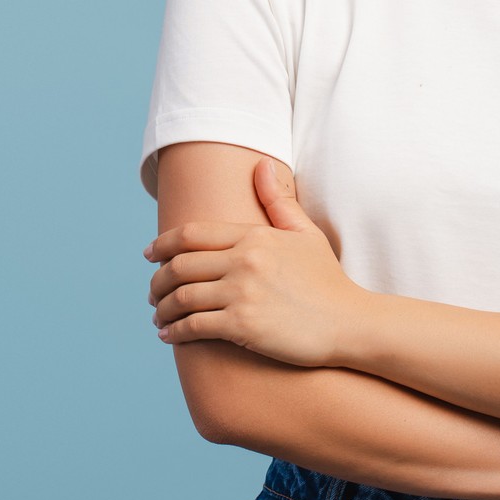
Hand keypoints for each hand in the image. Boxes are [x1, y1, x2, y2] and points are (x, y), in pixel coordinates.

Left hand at [144, 156, 367, 367]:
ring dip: (162, 307)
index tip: (149, 254)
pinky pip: (193, 326)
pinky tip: (169, 335)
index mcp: (254, 236)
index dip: (162, 244)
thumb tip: (261, 164)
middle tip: (152, 291)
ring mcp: (242, 293)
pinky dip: (174, 331)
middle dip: (158, 279)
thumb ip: (279, 201)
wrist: (350, 323)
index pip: (191, 234)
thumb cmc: (328, 280)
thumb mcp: (306, 234)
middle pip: (179, 265)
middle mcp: (244, 260)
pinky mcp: (243, 326)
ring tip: (158, 315)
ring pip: (182, 297)